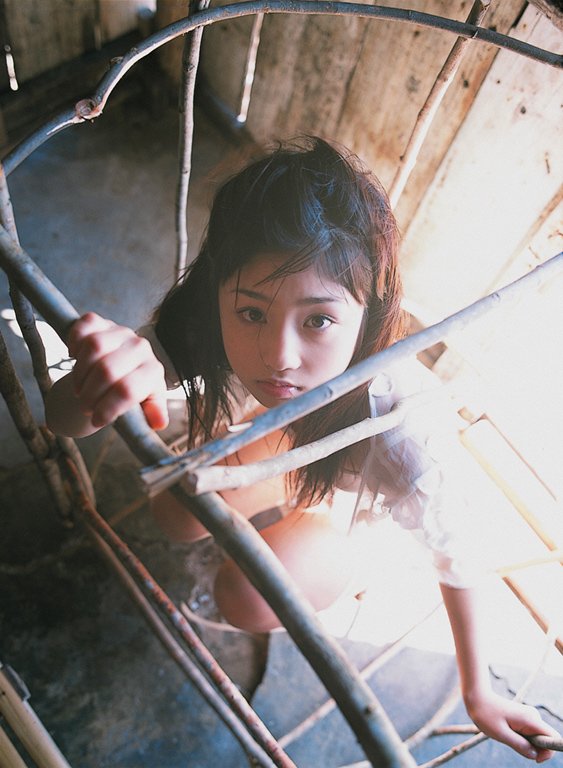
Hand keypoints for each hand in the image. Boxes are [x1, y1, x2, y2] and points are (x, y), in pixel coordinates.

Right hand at [68, 312, 168, 429]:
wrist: (123, 368)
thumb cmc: (134, 389)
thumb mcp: (145, 404)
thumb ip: (153, 412)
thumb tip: (159, 423)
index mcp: (153, 371)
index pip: (127, 390)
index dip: (108, 408)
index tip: (97, 420)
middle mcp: (140, 347)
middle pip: (106, 370)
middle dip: (90, 395)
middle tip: (86, 406)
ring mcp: (121, 332)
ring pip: (94, 347)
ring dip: (79, 373)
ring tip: (80, 388)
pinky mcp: (102, 322)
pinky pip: (83, 326)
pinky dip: (74, 342)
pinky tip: (75, 357)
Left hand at [466, 688, 559, 762]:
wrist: (477, 698)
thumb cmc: (486, 714)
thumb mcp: (501, 734)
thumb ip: (520, 746)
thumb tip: (536, 756)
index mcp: (530, 719)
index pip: (553, 737)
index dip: (549, 752)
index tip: (534, 759)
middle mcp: (533, 717)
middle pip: (545, 740)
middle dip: (534, 749)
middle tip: (512, 743)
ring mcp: (529, 717)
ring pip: (537, 739)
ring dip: (526, 744)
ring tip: (507, 735)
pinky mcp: (524, 719)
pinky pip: (529, 735)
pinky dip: (522, 740)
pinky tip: (508, 732)